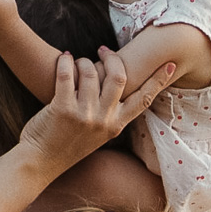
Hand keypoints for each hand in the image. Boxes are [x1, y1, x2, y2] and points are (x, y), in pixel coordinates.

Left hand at [18, 47, 175, 168]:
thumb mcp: (98, 134)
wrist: (40, 161)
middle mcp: (104, 120)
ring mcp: (84, 114)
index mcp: (116, 125)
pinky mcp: (62, 108)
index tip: (171, 65)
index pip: (144, 100)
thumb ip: (110, 114)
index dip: (158, 80)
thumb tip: (119, 86)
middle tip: (103, 50)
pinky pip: (67, 75)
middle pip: (119, 77)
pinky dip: (65, 62)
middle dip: (113, 58)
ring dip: (84, 61)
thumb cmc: (67, 144)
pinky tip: (64, 58)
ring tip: (77, 61)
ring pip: (91, 72)